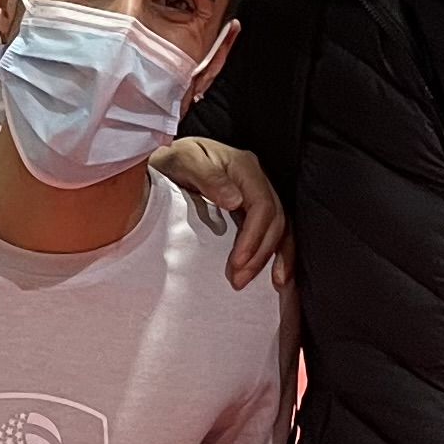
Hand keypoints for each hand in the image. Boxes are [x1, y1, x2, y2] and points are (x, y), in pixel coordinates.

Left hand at [149, 136, 289, 288]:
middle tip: (239, 281)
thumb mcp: (183, 159)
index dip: (253, 237)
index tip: (238, 263)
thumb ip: (208, 177)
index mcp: (244, 167)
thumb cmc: (172, 159)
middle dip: (260, 254)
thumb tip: (235, 201)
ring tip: (263, 284)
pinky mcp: (251, 209)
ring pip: (279, 229)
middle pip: (274, 221)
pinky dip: (275, 255)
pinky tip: (275, 277)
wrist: (165, 161)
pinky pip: (272, 232)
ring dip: (271, 258)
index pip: (262, 205)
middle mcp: (256, 181)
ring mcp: (256, 195)